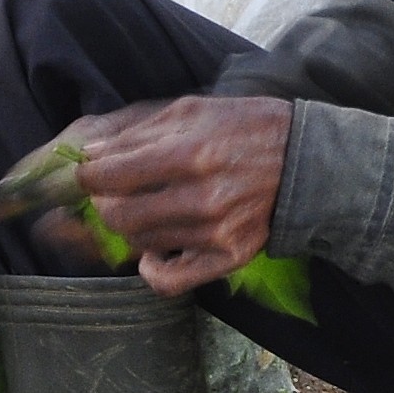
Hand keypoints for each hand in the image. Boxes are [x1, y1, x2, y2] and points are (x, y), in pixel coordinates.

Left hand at [66, 97, 293, 297]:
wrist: (306, 161)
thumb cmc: (247, 128)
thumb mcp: (193, 112)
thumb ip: (139, 133)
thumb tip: (91, 156)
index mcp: (189, 153)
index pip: (110, 175)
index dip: (88, 175)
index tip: (89, 172)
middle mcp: (201, 197)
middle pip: (118, 215)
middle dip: (103, 202)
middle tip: (109, 193)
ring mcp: (215, 232)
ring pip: (139, 242)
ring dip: (128, 227)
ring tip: (140, 209)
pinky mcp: (228, 257)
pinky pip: (169, 280)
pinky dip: (151, 269)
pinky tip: (152, 251)